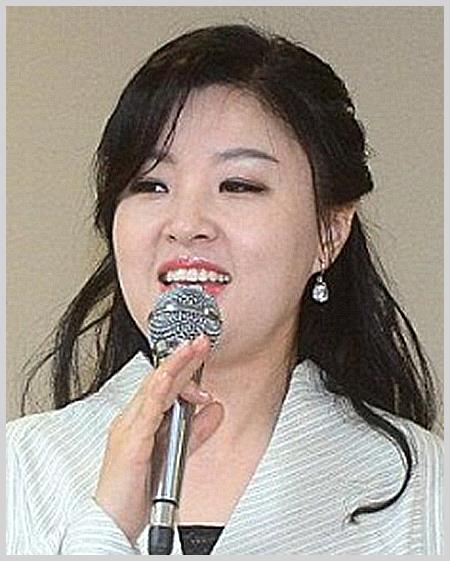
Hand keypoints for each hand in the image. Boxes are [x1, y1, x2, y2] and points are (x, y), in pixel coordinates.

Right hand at [94, 335, 223, 544]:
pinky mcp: (131, 442)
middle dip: (182, 358)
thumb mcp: (176, 454)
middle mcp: (132, 419)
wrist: (113, 523)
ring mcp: (129, 428)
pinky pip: (146, 411)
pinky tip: (167, 376)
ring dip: (175, 366)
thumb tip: (216, 409)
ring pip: (154, 388)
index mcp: (141, 420)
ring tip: (192, 349)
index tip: (200, 352)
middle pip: (160, 379)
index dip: (183, 365)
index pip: (164, 384)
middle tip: (201, 341)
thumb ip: (196, 431)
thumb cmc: (136, 491)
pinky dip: (158, 390)